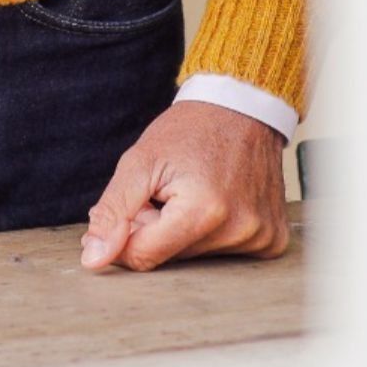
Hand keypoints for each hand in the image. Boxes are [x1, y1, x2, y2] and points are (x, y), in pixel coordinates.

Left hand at [80, 101, 289, 270]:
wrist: (242, 106)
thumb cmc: (190, 131)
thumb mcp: (140, 161)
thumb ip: (113, 212)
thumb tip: (94, 258)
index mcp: (203, 211)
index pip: (144, 256)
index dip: (128, 234)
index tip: (133, 208)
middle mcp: (238, 230)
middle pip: (172, 259)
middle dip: (158, 229)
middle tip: (166, 191)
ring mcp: (260, 237)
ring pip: (197, 258)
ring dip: (185, 231)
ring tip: (194, 191)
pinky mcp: (273, 240)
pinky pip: (227, 254)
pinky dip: (214, 233)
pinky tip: (219, 200)